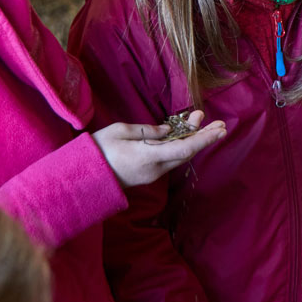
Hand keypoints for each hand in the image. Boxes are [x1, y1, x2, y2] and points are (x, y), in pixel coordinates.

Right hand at [94, 112, 226, 187]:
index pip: (184, 148)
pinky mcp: (148, 175)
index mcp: (148, 157)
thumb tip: (167, 131)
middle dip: (203, 137)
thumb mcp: (119, 132)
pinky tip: (183, 134)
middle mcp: (155, 169)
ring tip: (200, 122)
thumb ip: (146, 131)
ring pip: (179, 157)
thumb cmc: (97, 151)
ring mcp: (152, 174)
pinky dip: (180, 146)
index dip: (204, 139)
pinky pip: (169, 159)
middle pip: (186, 153)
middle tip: (219, 124)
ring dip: (192, 140)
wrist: (81, 179)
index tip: (220, 130)